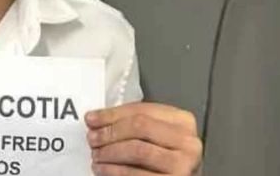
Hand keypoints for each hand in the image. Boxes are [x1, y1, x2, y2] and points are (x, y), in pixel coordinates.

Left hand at [85, 102, 202, 175]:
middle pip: (140, 127)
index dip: (112, 114)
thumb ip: (132, 123)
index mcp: (183, 121)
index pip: (142, 110)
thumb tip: (95, 120)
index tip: (91, 119)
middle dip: (110, 132)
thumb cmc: (163, 158)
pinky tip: (103, 170)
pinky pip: (137, 175)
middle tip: (92, 138)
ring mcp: (184, 165)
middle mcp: (188, 142)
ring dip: (110, 153)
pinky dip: (115, 172)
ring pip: (138, 150)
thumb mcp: (154, 134)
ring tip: (96, 156)